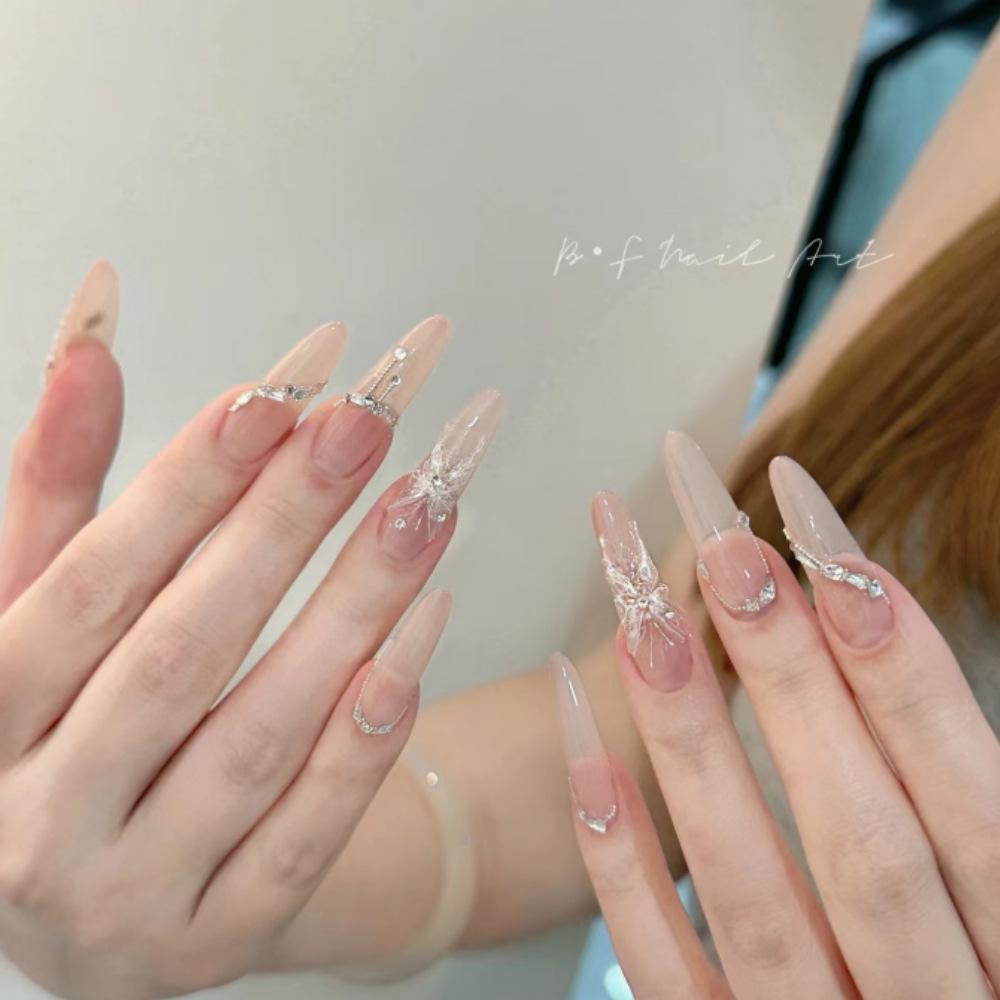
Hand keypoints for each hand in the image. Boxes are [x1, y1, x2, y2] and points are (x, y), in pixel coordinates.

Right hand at [0, 263, 500, 999]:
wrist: (89, 892)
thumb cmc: (62, 721)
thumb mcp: (32, 606)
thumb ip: (59, 484)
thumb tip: (96, 330)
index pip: (92, 581)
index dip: (189, 476)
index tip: (284, 387)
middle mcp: (38, 820)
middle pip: (184, 648)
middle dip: (284, 521)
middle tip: (373, 420)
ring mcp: (132, 894)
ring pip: (261, 733)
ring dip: (354, 606)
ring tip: (426, 503)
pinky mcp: (219, 938)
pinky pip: (310, 826)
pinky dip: (372, 723)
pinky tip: (426, 621)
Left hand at [554, 432, 999, 998]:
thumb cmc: (970, 973)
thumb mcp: (997, 911)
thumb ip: (967, 814)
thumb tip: (877, 631)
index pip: (971, 804)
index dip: (904, 667)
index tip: (825, 533)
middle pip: (861, 837)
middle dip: (796, 682)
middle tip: (726, 547)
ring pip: (751, 894)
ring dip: (694, 748)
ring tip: (644, 620)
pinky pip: (664, 974)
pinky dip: (625, 867)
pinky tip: (588, 757)